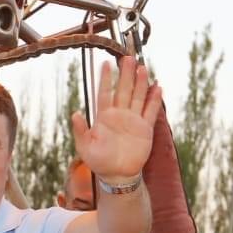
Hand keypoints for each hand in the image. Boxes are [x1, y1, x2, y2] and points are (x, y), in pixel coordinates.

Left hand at [69, 54, 161, 182]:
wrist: (117, 175)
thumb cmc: (99, 161)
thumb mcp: (85, 147)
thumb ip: (80, 130)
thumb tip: (75, 113)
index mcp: (104, 117)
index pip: (105, 93)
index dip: (105, 79)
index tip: (105, 63)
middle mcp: (119, 115)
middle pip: (123, 90)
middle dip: (125, 74)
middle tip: (128, 58)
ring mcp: (133, 120)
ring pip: (137, 97)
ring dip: (140, 83)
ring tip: (142, 68)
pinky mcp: (145, 128)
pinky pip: (151, 111)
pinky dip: (154, 100)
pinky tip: (157, 87)